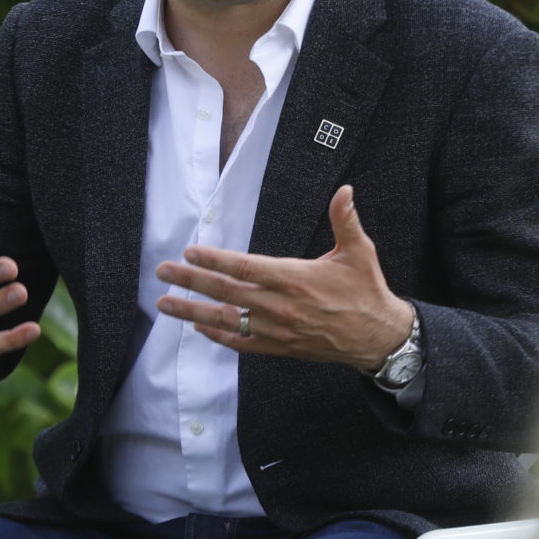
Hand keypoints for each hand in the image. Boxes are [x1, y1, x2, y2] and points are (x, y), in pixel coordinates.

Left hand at [154, 185, 409, 367]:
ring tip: (165, 303)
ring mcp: (277, 329)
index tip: (189, 252)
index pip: (246, 268)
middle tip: (162, 272)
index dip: (215, 260)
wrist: (377, 337)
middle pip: (226, 292)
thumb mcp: (360, 252)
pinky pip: (241, 342)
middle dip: (191, 281)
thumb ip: (345, 220)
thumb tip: (345, 191)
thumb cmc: (366, 291)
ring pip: (226, 320)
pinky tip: (198, 327)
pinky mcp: (279, 347)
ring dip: (192, 311)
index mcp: (295, 279)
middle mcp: (280, 306)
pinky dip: (217, 335)